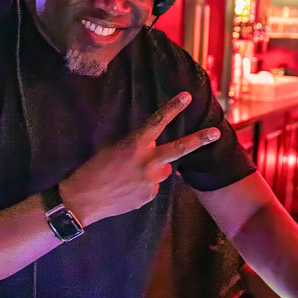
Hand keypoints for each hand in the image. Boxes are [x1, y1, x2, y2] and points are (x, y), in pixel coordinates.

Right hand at [61, 91, 219, 225]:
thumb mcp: (111, 148)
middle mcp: (147, 162)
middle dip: (200, 139)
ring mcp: (150, 182)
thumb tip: (152, 149)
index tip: (187, 97)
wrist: (81, 201)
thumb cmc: (91, 170)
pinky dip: (143, 186)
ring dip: (153, 169)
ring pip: (163, 170)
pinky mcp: (149, 197)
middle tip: (216, 133)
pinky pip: (152, 187)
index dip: (173, 107)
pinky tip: (125, 189)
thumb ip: (136, 146)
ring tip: (128, 175)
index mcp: (134, 144)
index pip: (157, 122)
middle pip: (180, 149)